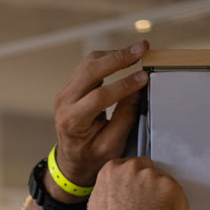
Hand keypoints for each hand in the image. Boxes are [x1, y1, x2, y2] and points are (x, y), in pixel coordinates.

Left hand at [51, 41, 150, 189]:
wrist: (72, 160)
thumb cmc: (92, 157)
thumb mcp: (112, 144)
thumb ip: (125, 116)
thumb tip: (139, 88)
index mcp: (72, 121)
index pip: (99, 96)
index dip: (124, 85)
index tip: (144, 77)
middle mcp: (64, 103)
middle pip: (91, 70)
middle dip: (119, 57)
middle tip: (143, 48)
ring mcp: (65, 92)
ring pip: (89, 63)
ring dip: (114, 54)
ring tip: (138, 50)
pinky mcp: (70, 86)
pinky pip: (88, 66)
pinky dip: (107, 58)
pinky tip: (125, 57)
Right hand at [87, 157, 188, 209]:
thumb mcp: (99, 204)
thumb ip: (115, 191)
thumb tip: (124, 194)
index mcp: (112, 169)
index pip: (134, 168)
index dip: (139, 186)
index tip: (141, 198)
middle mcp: (133, 168)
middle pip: (152, 174)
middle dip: (153, 192)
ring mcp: (153, 177)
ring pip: (167, 191)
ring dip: (164, 207)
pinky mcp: (171, 189)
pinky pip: (181, 206)